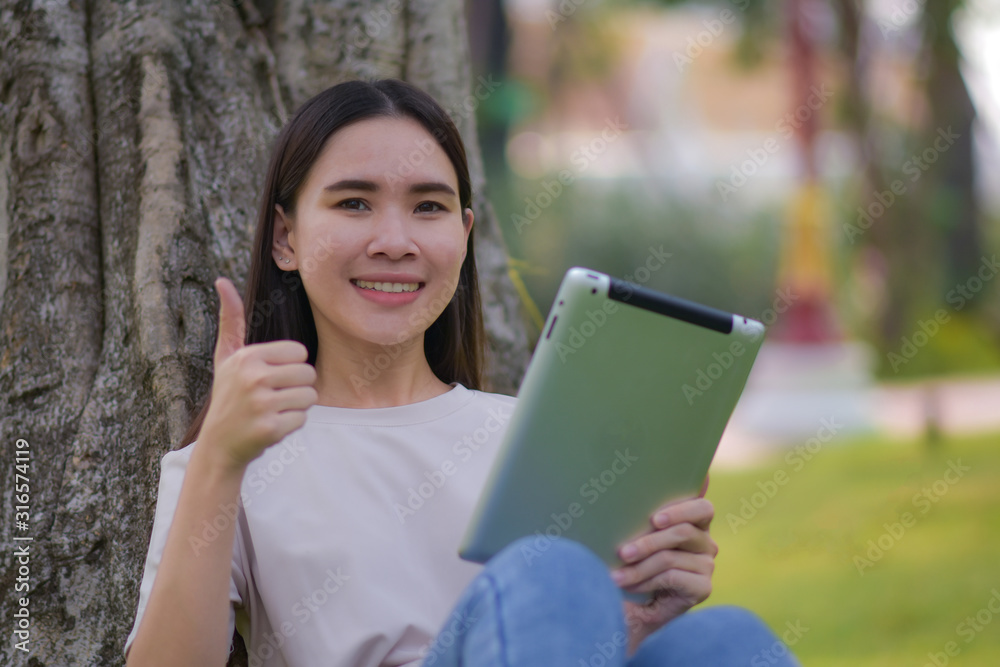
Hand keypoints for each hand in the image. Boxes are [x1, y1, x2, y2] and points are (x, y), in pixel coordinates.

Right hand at [198, 277, 317, 469]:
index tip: (269, 377)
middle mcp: (253, 378)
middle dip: (297, 387)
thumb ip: (231, 320)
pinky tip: (270, 426)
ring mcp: (261, 405)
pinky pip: (302, 419)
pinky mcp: (269, 429)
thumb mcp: (226, 357)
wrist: (218, 445)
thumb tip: (221, 281)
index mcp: (248, 357)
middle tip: (272, 397)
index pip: (300, 353)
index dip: (290, 367)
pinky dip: (291, 425)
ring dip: (296, 407)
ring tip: (271, 411)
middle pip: (309, 374)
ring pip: (310, 397)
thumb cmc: (228, 395)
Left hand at [611, 477, 716, 655]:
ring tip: (615, 576)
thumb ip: (639, 515)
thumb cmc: (629, 563)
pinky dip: (646, 581)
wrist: (631, 606)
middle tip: (623, 552)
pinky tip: (629, 586)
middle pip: (684, 531)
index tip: (655, 519)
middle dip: (649, 541)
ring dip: (639, 567)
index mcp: (693, 522)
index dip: (683, 508)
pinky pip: (672, 577)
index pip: (702, 507)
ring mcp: (707, 564)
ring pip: (671, 556)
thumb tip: (629, 487)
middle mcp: (705, 542)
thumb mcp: (632, 536)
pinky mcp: (704, 587)